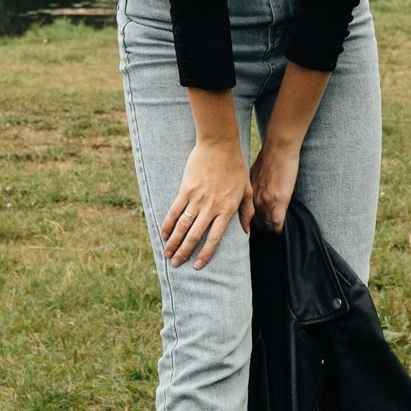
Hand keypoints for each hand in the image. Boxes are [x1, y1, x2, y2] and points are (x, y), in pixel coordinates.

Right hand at [163, 136, 251, 268]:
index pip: (214, 238)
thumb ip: (247, 211)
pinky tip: (163, 234)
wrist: (219, 145)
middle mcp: (211, 208)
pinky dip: (167, 223)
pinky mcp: (186, 189)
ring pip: (182, 226)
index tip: (197, 265)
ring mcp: (197, 199)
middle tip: (176, 264)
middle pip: (195, 235)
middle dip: (184, 252)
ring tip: (167, 254)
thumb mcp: (247, 189)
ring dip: (173, 242)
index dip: (205, 254)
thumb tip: (247, 230)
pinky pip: (174, 210)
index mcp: (227, 210)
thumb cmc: (235, 166)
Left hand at [249, 140, 300, 232]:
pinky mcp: (280, 202)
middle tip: (265, 232)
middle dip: (260, 227)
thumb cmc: (268, 158)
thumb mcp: (253, 174)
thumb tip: (253, 191)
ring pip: (266, 224)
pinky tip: (280, 230)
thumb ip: (253, 186)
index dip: (250, 221)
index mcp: (249, 194)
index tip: (253, 226)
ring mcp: (267, 202)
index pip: (247, 214)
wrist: (278, 150)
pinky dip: (279, 228)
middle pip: (256, 221)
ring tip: (273, 232)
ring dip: (270, 228)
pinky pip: (278, 222)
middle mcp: (255, 199)